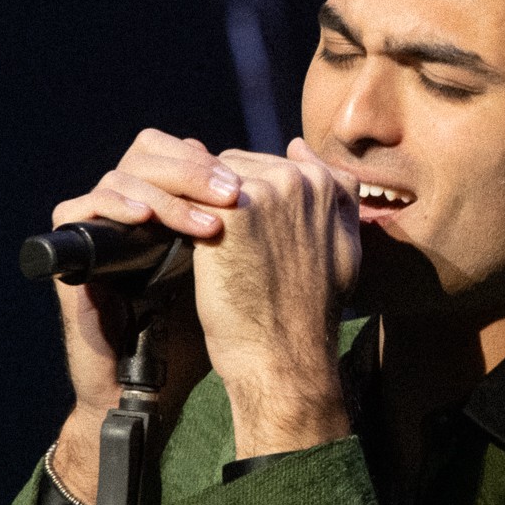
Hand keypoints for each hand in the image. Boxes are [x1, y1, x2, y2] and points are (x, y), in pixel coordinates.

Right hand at [47, 129, 242, 504]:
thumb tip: (300, 158)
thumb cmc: (209, 333)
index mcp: (167, 207)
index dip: (209, 161)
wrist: (159, 390)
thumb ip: (271, 217)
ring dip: (166, 192)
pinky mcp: (74, 253)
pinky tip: (145, 219)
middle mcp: (131, 210)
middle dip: (191, 169)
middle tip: (230, 193)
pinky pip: (77, 209)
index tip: (247, 185)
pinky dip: (112, 205)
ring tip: (207, 223)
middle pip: (148, 152)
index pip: (178, 152)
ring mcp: (101, 228)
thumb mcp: (248, 269)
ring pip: (119, 176)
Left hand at [196, 139, 359, 458]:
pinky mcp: (232, 212)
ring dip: (189, 203)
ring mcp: (266, 192)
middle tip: (204, 241)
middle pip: (231, 166)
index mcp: (324, 184)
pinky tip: (161, 240)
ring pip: (203, 178)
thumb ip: (334, 195)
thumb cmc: (308, 314)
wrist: (284, 359)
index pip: (264, 166)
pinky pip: (185, 196)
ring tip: (180, 240)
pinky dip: (170, 216)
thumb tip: (299, 145)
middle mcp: (298, 179)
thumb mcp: (344, 249)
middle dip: (214, 197)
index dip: (242, 200)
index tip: (230, 234)